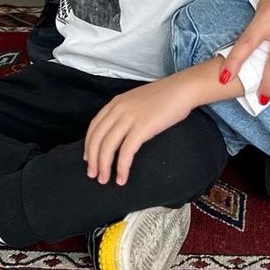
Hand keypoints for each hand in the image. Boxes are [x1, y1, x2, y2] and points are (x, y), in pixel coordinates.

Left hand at [84, 77, 200, 185]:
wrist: (182, 89)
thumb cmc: (164, 96)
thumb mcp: (136, 101)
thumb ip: (125, 113)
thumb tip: (120, 132)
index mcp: (115, 103)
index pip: (93, 127)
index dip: (88, 145)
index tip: (87, 159)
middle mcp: (118, 110)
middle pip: (97, 139)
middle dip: (93, 160)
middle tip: (94, 175)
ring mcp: (129, 118)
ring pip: (107, 147)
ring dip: (104, 167)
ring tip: (105, 180)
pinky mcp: (142, 128)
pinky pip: (126, 152)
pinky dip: (122, 167)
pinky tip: (122, 178)